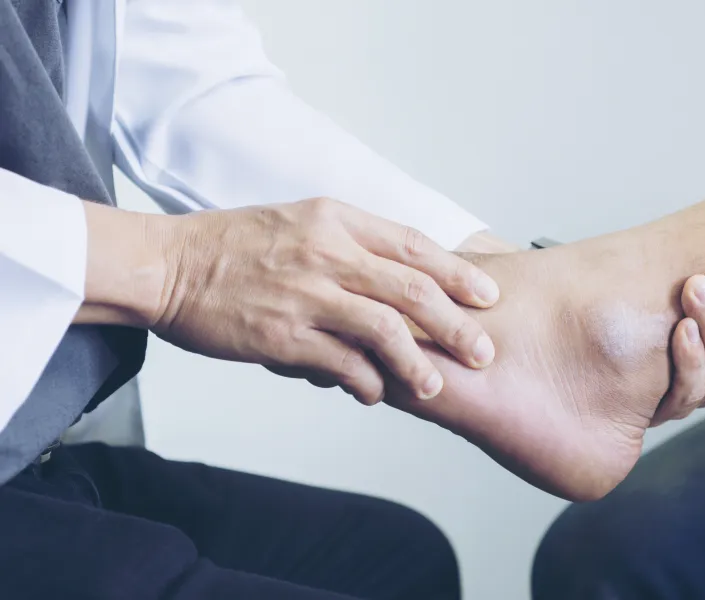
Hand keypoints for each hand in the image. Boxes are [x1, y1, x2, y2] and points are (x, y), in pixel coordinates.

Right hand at [146, 198, 499, 403]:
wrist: (168, 264)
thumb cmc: (235, 246)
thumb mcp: (300, 223)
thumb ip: (350, 244)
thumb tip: (397, 280)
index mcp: (335, 218)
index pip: (413, 245)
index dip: (457, 273)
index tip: (487, 295)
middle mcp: (326, 251)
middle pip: (413, 289)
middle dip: (457, 324)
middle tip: (483, 350)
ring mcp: (305, 294)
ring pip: (385, 329)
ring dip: (418, 362)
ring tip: (434, 385)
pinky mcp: (282, 335)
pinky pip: (342, 363)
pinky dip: (367, 382)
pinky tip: (375, 393)